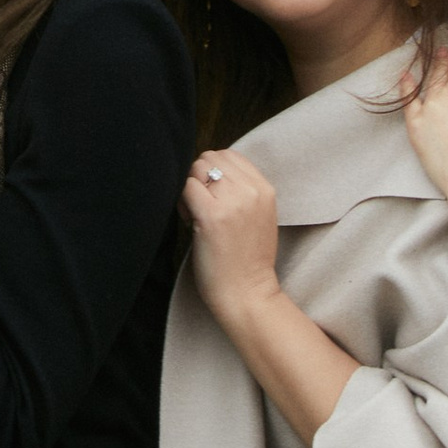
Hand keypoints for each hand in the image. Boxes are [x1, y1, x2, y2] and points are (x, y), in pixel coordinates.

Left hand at [179, 147, 282, 307]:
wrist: (247, 293)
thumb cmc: (247, 260)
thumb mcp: (259, 216)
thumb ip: (243, 191)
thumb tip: (212, 171)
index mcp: (265, 189)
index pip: (230, 155)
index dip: (214, 172)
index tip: (213, 196)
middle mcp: (251, 190)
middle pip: (210, 157)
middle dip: (199, 177)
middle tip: (200, 206)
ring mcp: (232, 201)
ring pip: (196, 169)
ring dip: (189, 188)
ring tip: (195, 215)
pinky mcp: (211, 216)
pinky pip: (186, 187)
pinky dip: (181, 202)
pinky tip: (189, 222)